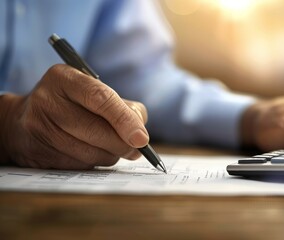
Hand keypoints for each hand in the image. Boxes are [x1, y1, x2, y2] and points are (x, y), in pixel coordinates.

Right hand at [0, 64, 148, 168]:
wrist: (20, 123)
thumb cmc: (71, 105)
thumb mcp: (92, 92)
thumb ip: (123, 107)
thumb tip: (140, 134)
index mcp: (64, 78)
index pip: (100, 98)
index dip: (124, 119)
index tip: (142, 138)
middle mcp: (47, 100)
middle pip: (95, 129)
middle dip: (123, 144)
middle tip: (138, 149)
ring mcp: (38, 128)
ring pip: (90, 152)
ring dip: (111, 155)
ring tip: (113, 148)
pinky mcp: (37, 154)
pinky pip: (79, 166)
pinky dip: (95, 163)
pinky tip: (93, 154)